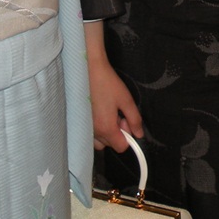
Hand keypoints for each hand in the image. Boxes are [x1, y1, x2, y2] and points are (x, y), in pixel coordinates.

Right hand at [85, 22, 143, 152]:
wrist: (88, 71)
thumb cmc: (109, 84)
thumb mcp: (126, 100)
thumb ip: (135, 119)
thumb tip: (139, 134)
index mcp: (106, 128)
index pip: (121, 147)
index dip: (128, 136)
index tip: (126, 120)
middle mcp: (94, 132)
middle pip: (110, 145)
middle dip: (118, 133)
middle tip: (118, 113)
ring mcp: (85, 128)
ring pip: (100, 141)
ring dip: (107, 132)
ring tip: (108, 113)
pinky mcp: (79, 122)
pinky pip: (91, 134)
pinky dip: (97, 129)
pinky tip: (99, 113)